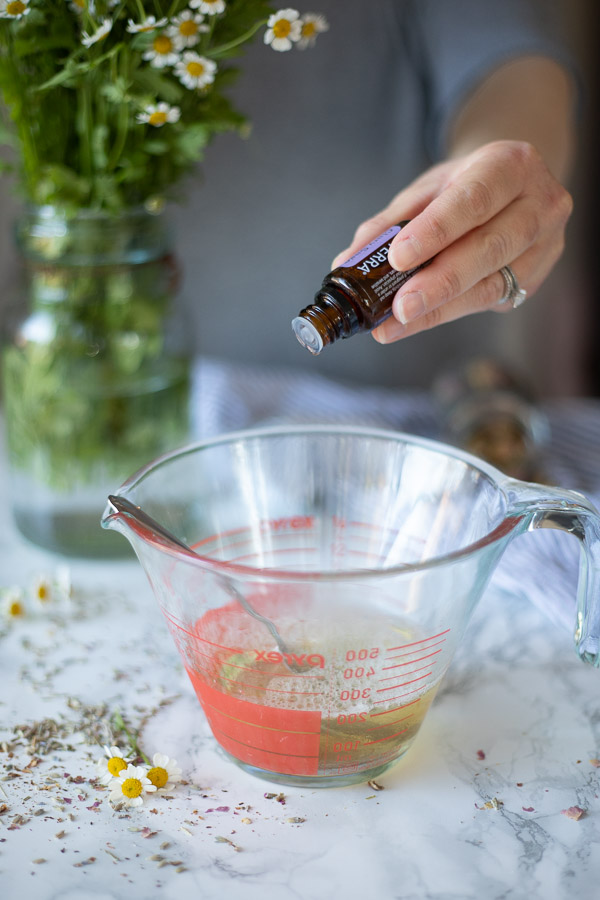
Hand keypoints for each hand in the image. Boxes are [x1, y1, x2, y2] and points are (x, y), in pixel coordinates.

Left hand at [332, 141, 572, 342]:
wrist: (512, 187)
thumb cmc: (466, 186)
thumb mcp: (428, 190)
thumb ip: (390, 223)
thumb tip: (347, 264)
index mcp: (511, 165)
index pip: (474, 199)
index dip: (436, 230)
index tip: (398, 257)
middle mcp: (540, 204)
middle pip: (489, 248)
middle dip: (439, 282)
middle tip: (399, 307)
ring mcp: (545, 245)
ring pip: (491, 284)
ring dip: (440, 308)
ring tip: (396, 323)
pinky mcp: (535, 278)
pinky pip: (490, 301)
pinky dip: (449, 312)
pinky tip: (418, 320)